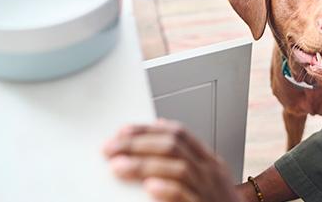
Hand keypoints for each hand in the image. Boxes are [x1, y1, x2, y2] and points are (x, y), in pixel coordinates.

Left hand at [103, 119, 242, 201]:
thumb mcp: (206, 175)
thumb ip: (185, 155)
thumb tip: (159, 126)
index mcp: (209, 160)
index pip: (178, 133)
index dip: (148, 130)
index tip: (122, 132)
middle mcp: (210, 171)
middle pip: (173, 147)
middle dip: (138, 144)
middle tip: (110, 149)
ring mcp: (209, 190)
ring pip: (178, 168)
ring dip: (144, 165)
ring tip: (118, 166)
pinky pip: (185, 195)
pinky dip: (167, 189)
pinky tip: (150, 187)